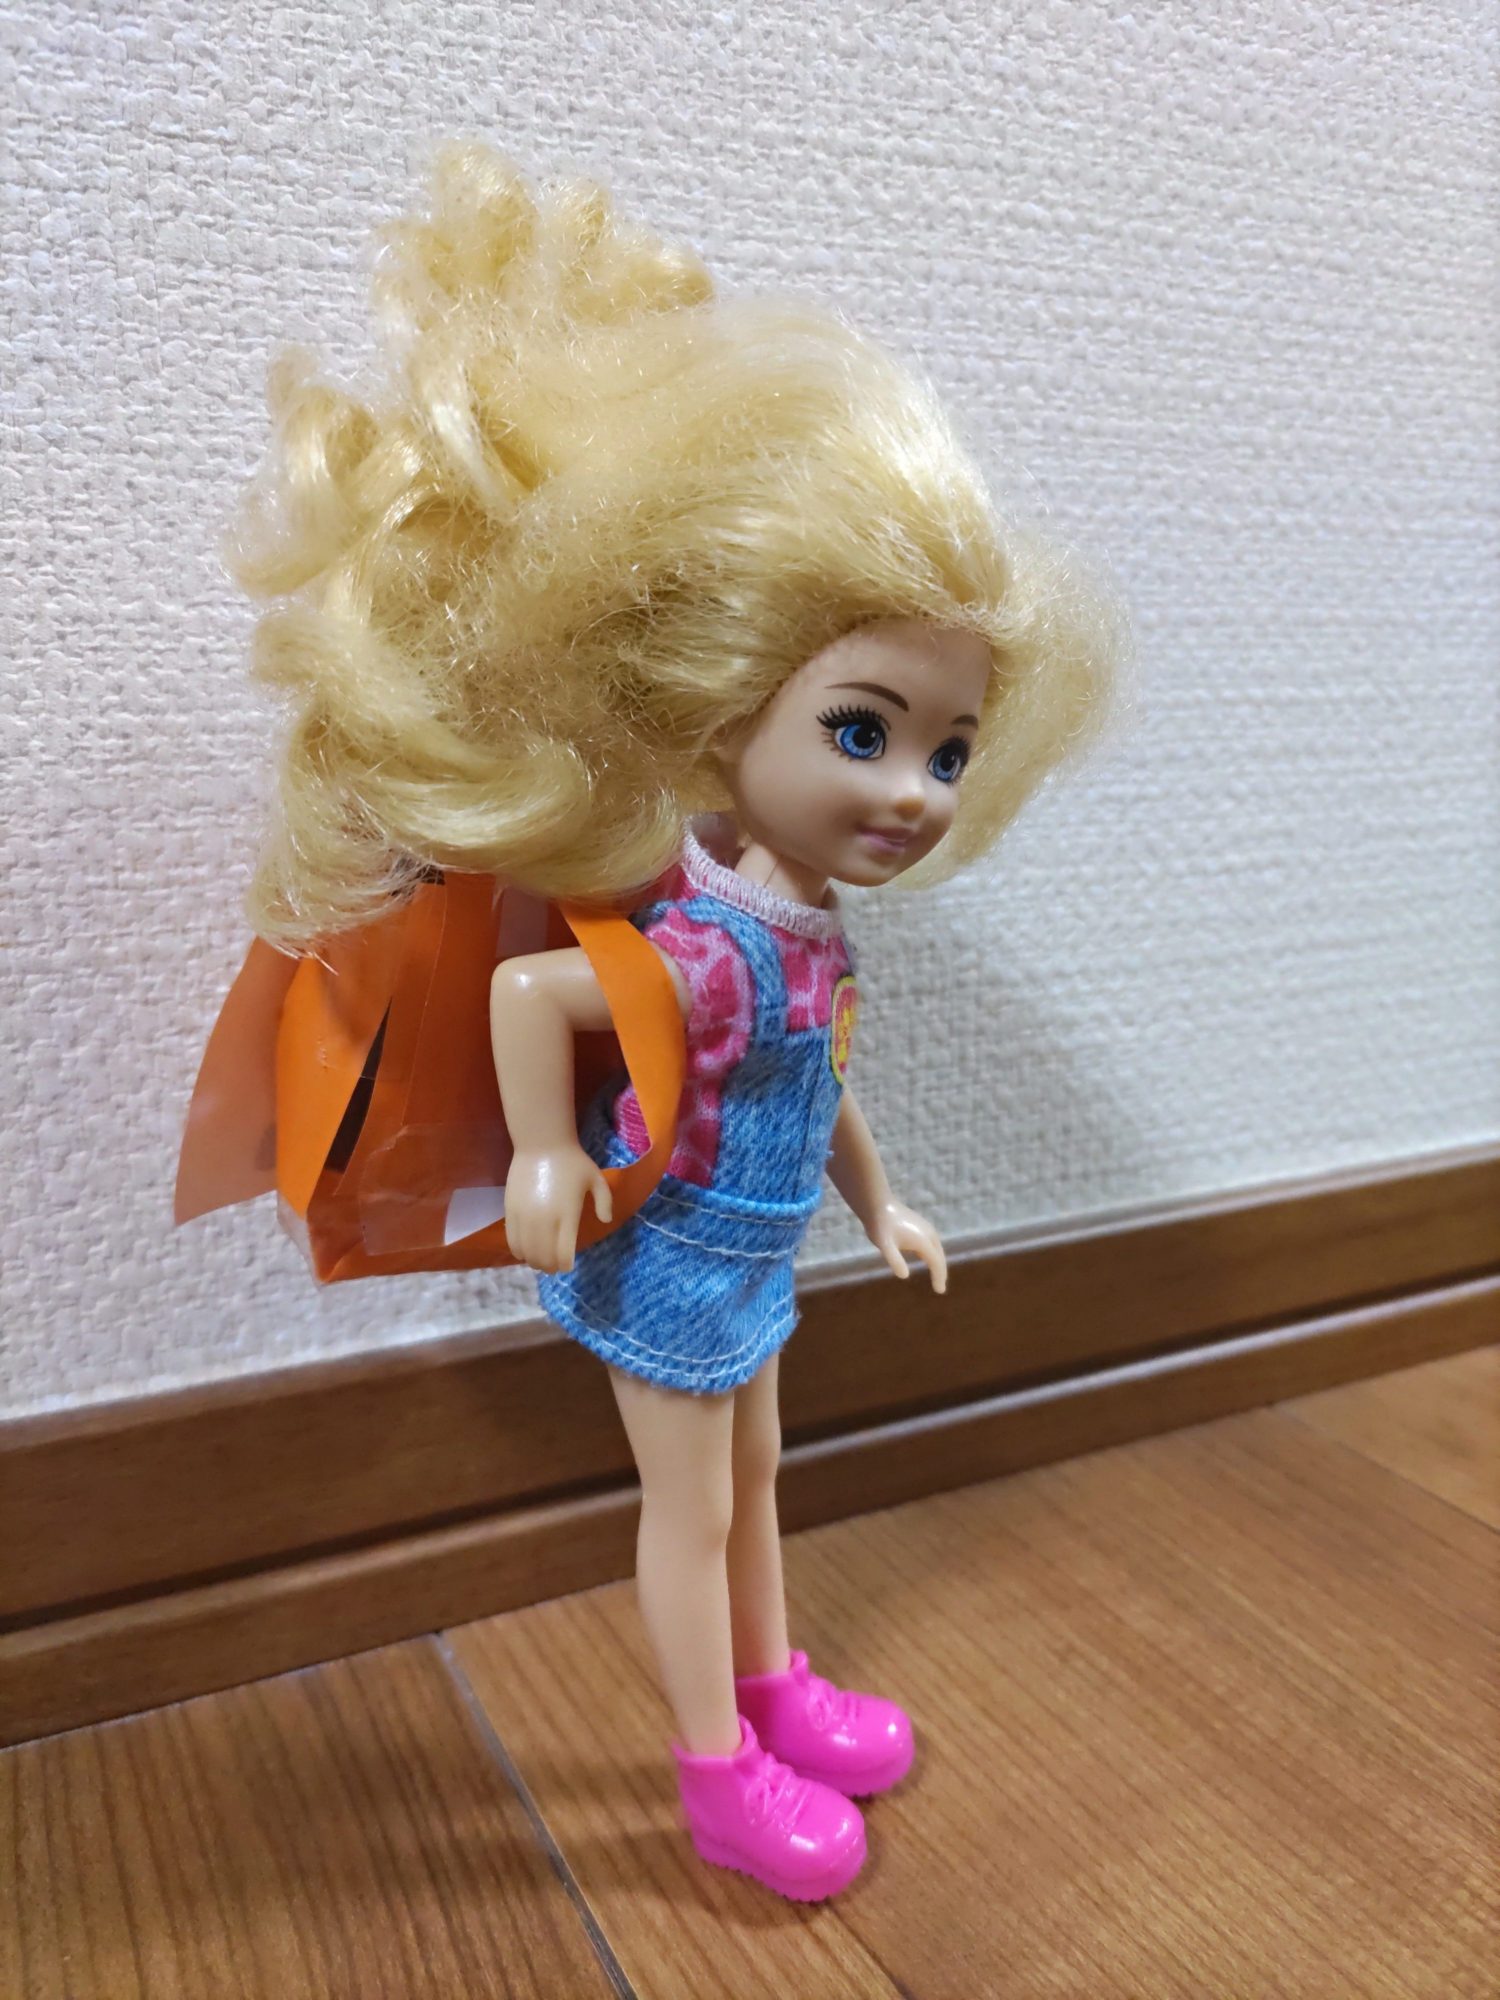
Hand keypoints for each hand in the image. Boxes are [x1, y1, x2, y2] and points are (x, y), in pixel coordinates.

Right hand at [504, 1146, 612, 1273]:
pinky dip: (518, 1251)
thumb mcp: (597, 1179)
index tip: (568, 1265)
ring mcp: (526, 1217)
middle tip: (554, 1266)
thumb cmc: (573, 1162)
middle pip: (544, 1258)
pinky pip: (512, 1241)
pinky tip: (525, 1251)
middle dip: (550, 1267)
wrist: (542, 1144)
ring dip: (534, 1261)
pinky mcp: (511, 1211)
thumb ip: (605, 1201)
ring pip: (527, 1253)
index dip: (565, 1264)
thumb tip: (605, 1220)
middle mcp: (545, 1220)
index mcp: (568, 1215)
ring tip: (540, 1260)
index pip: (564, 1254)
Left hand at [867, 1197, 946, 1293]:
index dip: (938, 1277)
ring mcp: (925, 1228)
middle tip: (940, 1288)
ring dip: (938, 1262)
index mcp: (923, 1240)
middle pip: (939, 1256)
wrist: (877, 1204)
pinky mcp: (919, 1224)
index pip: (936, 1263)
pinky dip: (931, 1253)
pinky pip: (930, 1243)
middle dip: (941, 1272)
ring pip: (936, 1249)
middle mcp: (928, 1234)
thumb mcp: (884, 1245)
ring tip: (937, 1275)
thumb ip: (894, 1260)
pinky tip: (925, 1257)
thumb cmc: (879, 1226)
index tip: (939, 1291)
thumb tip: (904, 1276)